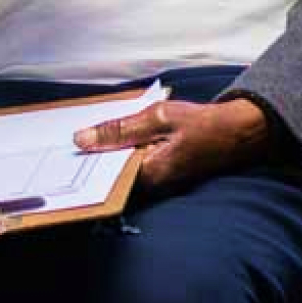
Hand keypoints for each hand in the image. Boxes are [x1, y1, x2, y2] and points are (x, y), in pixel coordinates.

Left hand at [77, 96, 275, 192]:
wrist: (238, 132)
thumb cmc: (203, 124)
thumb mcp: (158, 117)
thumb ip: (120, 129)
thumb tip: (82, 140)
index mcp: (149, 173)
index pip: (104, 175)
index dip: (83, 163)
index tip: (63, 151)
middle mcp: (151, 185)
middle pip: (109, 173)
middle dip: (91, 156)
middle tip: (68, 140)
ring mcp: (156, 182)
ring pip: (119, 168)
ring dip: (106, 152)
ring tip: (87, 135)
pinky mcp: (159, 174)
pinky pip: (131, 164)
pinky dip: (121, 151)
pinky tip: (113, 136)